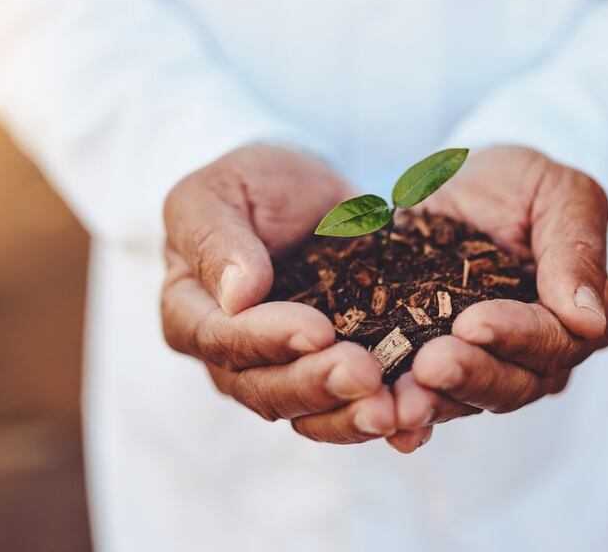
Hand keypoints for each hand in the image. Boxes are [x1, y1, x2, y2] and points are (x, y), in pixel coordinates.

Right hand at [161, 144, 396, 443]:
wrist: (307, 193)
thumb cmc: (249, 186)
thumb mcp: (219, 191)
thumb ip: (217, 240)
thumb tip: (238, 297)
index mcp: (191, 313)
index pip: (222, 340)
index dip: (268, 340)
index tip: (318, 329)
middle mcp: (232, 358)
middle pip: (266, 389)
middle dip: (317, 385)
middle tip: (366, 374)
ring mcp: (282, 373)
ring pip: (309, 413)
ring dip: (351, 416)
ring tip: (395, 409)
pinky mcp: (331, 375)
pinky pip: (351, 409)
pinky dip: (384, 418)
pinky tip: (416, 420)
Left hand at [387, 146, 607, 452]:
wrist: (458, 183)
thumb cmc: (520, 184)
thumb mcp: (559, 195)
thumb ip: (577, 251)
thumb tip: (590, 321)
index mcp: (575, 320)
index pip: (550, 339)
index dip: (513, 334)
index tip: (473, 323)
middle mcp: (535, 359)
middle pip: (509, 383)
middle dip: (469, 375)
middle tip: (429, 365)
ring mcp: (484, 369)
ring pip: (465, 400)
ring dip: (433, 402)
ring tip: (400, 398)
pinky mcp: (435, 371)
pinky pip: (424, 400)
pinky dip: (407, 414)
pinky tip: (385, 423)